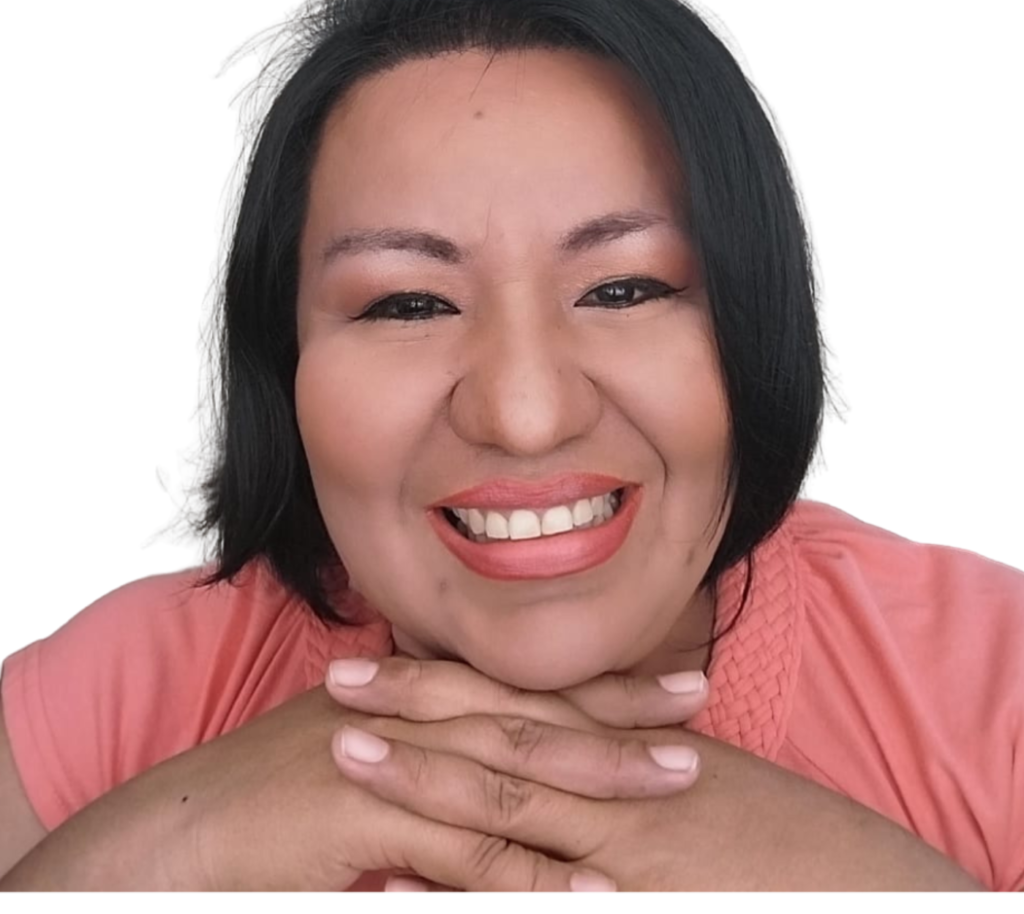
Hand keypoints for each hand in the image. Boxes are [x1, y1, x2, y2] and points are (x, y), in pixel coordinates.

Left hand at [330, 680, 983, 891]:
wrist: (863, 888)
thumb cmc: (779, 835)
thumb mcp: (691, 776)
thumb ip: (619, 756)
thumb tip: (559, 741)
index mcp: (627, 743)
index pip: (521, 703)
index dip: (447, 681)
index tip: (381, 660)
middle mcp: (618, 782)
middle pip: (500, 738)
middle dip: (417, 711)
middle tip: (338, 685)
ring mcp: (625, 848)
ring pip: (511, 810)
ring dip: (426, 785)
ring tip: (350, 758)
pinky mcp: (639, 903)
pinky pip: (541, 899)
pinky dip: (476, 893)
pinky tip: (409, 889)